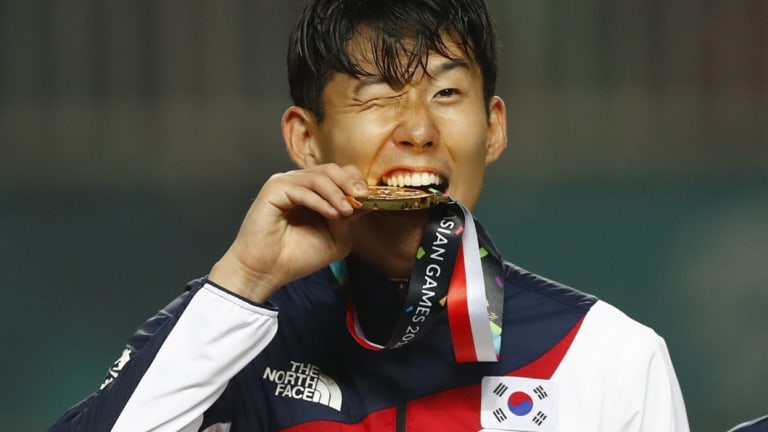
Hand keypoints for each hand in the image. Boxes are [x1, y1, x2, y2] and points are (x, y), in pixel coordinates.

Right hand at [208, 164, 368, 302]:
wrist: (268, 271)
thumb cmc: (297, 256)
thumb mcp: (337, 237)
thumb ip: (350, 218)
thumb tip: (367, 200)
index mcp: (315, 192)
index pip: (340, 174)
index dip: (357, 182)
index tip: (370, 197)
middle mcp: (300, 183)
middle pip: (332, 169)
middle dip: (351, 182)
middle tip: (363, 197)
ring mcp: (286, 183)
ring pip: (319, 176)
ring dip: (338, 193)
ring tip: (347, 211)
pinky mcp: (274, 189)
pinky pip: (303, 188)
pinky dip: (321, 201)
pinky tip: (332, 214)